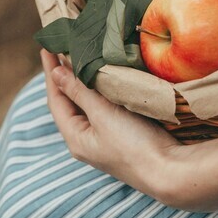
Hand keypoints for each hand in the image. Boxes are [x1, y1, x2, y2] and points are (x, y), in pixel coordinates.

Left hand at [40, 50, 182, 206]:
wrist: (169, 170)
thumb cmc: (133, 144)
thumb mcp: (103, 114)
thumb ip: (80, 92)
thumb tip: (56, 73)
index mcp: (75, 137)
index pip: (56, 100)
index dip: (51, 73)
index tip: (47, 47)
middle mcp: (87, 139)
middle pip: (70, 102)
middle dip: (66, 76)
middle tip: (64, 47)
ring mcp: (106, 138)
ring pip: (90, 104)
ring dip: (85, 81)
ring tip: (83, 57)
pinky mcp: (125, 134)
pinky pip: (106, 107)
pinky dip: (103, 90)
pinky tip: (108, 78)